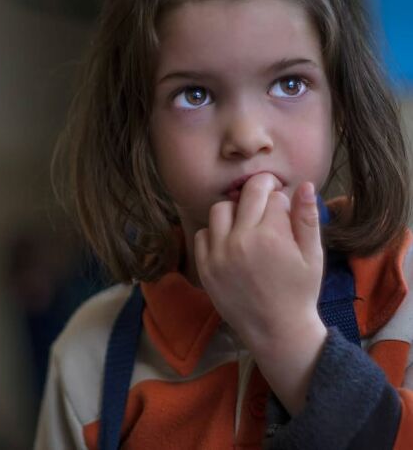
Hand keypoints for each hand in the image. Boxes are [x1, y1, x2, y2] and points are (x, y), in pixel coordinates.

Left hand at [194, 174, 326, 413]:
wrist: (276, 330)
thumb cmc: (299, 291)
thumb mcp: (312, 255)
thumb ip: (307, 218)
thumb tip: (303, 184)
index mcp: (270, 236)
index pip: (271, 195)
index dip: (280, 199)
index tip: (283, 209)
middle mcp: (240, 240)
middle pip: (245, 195)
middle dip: (259, 192)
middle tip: (266, 204)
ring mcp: (218, 254)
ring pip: (220, 210)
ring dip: (235, 211)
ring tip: (247, 225)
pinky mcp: (204, 267)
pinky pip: (202, 234)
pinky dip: (215, 233)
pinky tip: (231, 243)